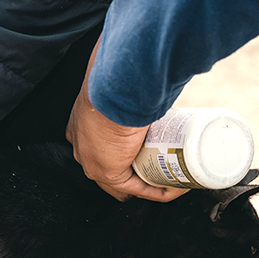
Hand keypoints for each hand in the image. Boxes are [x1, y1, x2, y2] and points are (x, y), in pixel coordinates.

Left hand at [65, 41, 187, 201]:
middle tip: (171, 162)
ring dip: (152, 183)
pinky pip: (136, 190)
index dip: (129, 155)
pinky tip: (176, 186)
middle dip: (142, 172)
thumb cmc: (118, 77)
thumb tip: (156, 66)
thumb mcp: (125, 81)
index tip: (156, 148)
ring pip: (126, 184)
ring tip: (178, 173)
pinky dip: (158, 191)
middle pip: (115, 171)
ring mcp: (91, 163)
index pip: (103, 150)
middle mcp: (81, 148)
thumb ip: (135, 78)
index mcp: (80, 127)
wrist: (113, 84)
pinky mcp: (107, 173)